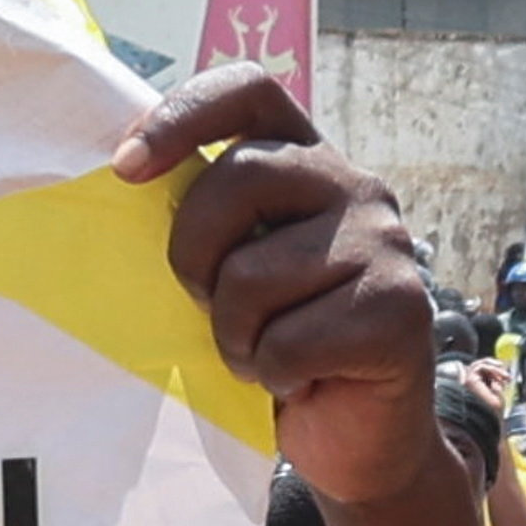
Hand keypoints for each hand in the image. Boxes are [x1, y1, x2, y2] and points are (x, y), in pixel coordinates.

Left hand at [112, 68, 439, 505]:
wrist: (358, 435)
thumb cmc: (280, 345)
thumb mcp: (236, 269)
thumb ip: (209, 224)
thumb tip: (124, 186)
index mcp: (305, 162)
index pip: (249, 91)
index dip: (182, 114)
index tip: (126, 167)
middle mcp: (354, 186)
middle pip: (238, 177)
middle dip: (192, 254)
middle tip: (207, 304)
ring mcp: (385, 243)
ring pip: (254, 275)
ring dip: (235, 337)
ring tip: (264, 354)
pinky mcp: (400, 309)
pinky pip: (287, 344)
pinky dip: (272, 377)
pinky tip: (301, 381)